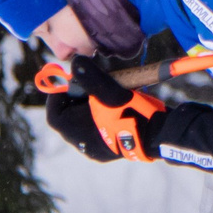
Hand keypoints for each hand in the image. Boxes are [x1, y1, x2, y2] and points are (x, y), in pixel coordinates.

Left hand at [42, 56, 162, 162]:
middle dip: (76, 101)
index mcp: (76, 133)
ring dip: (89, 110)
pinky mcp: (110, 151)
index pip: (54, 115)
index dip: (58, 97)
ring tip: (103, 96)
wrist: (158, 135)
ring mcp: (97, 150)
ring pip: (83, 126)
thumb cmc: (132, 113)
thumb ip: (90, 77)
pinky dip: (100, 119)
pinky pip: (97, 132)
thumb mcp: (109, 91)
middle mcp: (83, 145)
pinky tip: (114, 109)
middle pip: (68, 120)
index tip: (70, 83)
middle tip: (88, 87)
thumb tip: (74, 61)